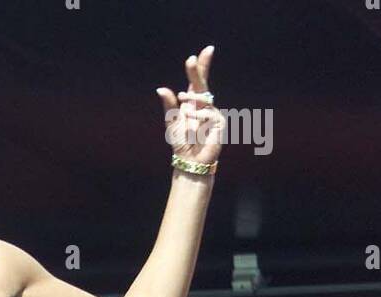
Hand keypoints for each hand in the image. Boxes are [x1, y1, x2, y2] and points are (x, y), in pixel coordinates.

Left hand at [157, 46, 224, 165]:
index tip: (207, 50)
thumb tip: (161, 89)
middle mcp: (204, 105)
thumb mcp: (172, 123)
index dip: (202, 66)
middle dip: (197, 71)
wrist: (190, 161)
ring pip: (203, 100)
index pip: (198, 82)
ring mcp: (213, 113)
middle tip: (191, 59)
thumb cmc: (181, 143)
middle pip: (202, 84)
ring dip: (191, 106)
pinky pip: (208, 114)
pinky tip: (195, 129)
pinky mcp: (219, 122)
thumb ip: (169, 106)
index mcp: (193, 103)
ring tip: (185, 117)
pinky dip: (199, 119)